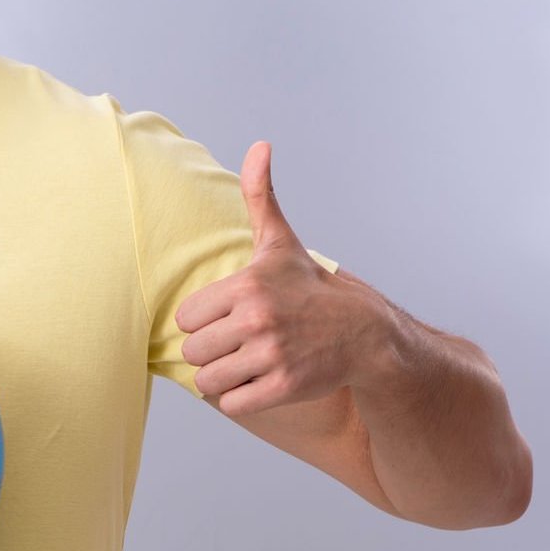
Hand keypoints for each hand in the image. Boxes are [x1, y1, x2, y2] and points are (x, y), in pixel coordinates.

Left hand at [174, 140, 394, 415]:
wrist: (362, 334)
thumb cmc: (311, 289)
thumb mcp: (281, 243)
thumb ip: (260, 196)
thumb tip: (259, 146)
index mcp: (247, 286)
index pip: (186, 318)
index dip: (203, 322)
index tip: (227, 319)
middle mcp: (257, 321)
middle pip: (194, 352)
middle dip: (212, 352)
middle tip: (238, 345)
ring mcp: (271, 357)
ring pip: (208, 382)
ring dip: (222, 378)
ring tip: (246, 364)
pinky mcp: (283, 388)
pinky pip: (233, 404)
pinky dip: (240, 398)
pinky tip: (260, 382)